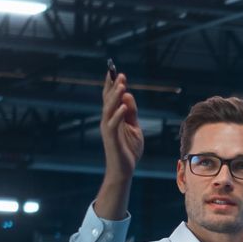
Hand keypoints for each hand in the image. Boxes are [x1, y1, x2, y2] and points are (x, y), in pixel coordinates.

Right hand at [99, 67, 143, 181]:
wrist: (124, 169)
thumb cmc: (128, 149)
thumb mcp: (134, 127)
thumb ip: (131, 112)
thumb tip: (128, 95)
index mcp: (113, 117)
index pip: (111, 98)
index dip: (113, 85)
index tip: (117, 72)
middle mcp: (107, 120)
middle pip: (108, 100)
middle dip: (113, 87)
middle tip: (119, 74)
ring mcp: (108, 129)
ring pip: (109, 109)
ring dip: (115, 97)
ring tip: (121, 85)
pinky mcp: (111, 138)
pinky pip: (114, 124)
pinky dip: (119, 114)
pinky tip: (124, 106)